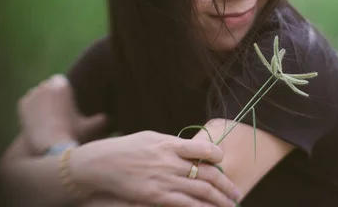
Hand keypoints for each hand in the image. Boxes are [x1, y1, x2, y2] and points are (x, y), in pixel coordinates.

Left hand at [17, 74, 106, 153]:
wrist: (50, 145)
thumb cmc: (72, 133)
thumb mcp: (88, 126)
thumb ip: (99, 120)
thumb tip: (108, 119)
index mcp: (62, 85)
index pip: (59, 80)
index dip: (62, 90)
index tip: (64, 101)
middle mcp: (46, 86)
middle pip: (47, 85)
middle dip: (51, 94)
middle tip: (56, 108)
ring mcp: (32, 94)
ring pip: (37, 93)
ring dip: (41, 100)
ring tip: (47, 113)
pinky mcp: (22, 104)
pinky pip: (27, 101)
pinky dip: (32, 107)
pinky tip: (38, 117)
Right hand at [70, 131, 240, 206]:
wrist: (101, 164)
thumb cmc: (127, 148)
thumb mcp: (152, 137)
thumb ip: (173, 144)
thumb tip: (193, 149)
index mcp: (171, 143)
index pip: (204, 149)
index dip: (218, 156)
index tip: (223, 162)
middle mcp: (171, 161)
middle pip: (207, 173)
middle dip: (226, 185)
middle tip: (237, 193)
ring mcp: (164, 180)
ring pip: (200, 191)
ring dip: (219, 200)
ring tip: (230, 206)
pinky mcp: (156, 196)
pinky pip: (184, 204)